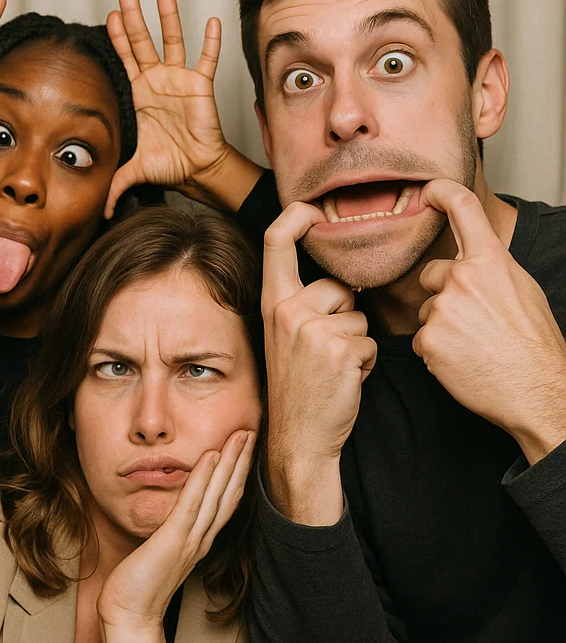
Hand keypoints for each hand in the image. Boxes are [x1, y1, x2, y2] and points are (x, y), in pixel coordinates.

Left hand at [96, 430, 256, 630]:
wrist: (129, 616)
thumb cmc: (138, 585)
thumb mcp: (159, 551)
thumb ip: (171, 532)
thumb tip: (171, 516)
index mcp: (199, 540)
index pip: (225, 501)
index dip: (237, 473)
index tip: (244, 448)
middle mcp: (201, 538)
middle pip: (230, 493)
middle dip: (242, 461)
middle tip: (253, 431)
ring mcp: (190, 539)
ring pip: (218, 494)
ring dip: (231, 462)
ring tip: (241, 435)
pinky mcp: (174, 540)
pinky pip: (192, 504)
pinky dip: (203, 479)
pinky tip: (211, 456)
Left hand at [104, 0, 258, 217]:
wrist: (195, 170)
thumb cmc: (167, 164)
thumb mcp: (132, 170)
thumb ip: (112, 185)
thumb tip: (97, 212)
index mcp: (137, 93)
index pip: (123, 58)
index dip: (116, 37)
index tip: (108, 15)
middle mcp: (156, 80)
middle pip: (142, 40)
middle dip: (134, 14)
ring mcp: (179, 79)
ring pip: (172, 40)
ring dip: (168, 16)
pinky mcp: (201, 85)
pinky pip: (207, 60)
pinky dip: (210, 42)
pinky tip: (212, 21)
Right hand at [262, 203, 376, 524]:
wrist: (298, 436)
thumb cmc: (298, 387)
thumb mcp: (285, 337)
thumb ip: (303, 304)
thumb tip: (341, 282)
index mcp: (272, 303)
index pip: (276, 242)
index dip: (296, 215)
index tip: (312, 206)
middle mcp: (287, 310)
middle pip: (337, 287)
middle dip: (345, 315)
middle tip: (324, 351)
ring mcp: (312, 329)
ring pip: (359, 316)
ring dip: (357, 341)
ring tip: (334, 368)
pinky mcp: (340, 349)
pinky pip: (370, 341)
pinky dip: (367, 362)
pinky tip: (346, 380)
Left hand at [414, 179, 565, 464]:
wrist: (538, 390)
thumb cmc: (534, 343)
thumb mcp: (521, 289)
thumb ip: (490, 268)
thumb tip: (470, 258)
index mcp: (491, 261)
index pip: (462, 209)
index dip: (440, 191)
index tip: (428, 189)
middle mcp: (462, 279)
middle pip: (432, 274)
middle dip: (445, 293)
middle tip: (476, 320)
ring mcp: (442, 309)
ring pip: (427, 310)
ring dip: (442, 325)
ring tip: (474, 344)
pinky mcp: (428, 340)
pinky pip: (421, 339)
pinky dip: (437, 351)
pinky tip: (463, 360)